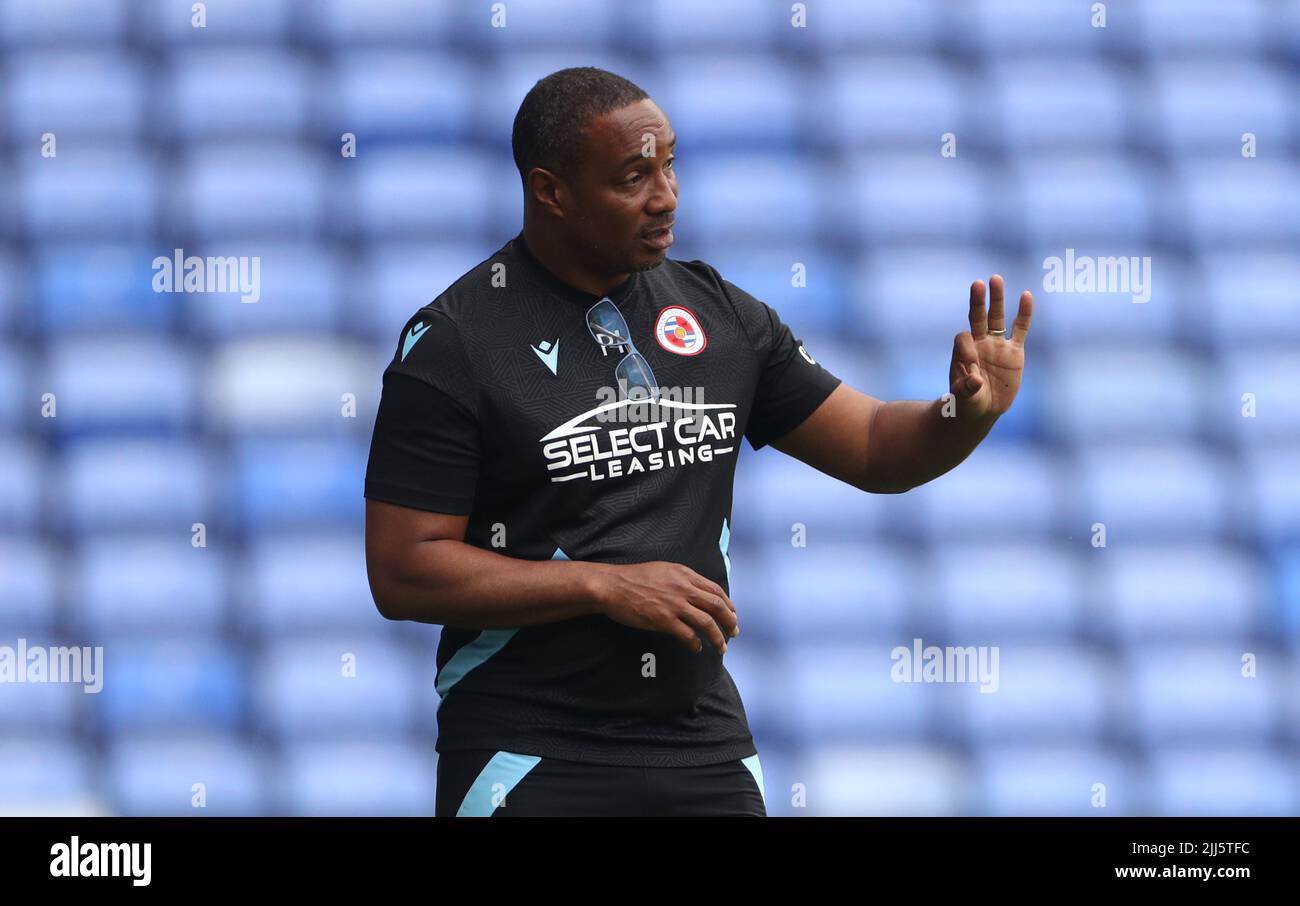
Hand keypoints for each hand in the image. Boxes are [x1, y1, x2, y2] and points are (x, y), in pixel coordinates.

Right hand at [590, 561, 738, 653]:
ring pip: (706, 622)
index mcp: (685, 575)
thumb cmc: (635, 578)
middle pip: (717, 606)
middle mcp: (683, 588)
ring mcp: (674, 604)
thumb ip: (683, 579)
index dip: (728, 605)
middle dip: (729, 622)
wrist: (613, 586)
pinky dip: (695, 643)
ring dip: (718, 637)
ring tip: (721, 647)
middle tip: (733, 633)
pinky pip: (687, 634)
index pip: (715, 590)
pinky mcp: (663, 620)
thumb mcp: (664, 569)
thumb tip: (698, 592)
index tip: (732, 615)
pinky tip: (696, 648)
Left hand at [950, 274, 1033, 419]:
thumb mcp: (964, 399)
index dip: (967, 350)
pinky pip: (1020, 329)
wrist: (983, 409)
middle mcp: (979, 343)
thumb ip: (967, 388)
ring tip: (995, 278)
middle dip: (977, 301)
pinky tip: (1026, 296)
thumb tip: (975, 379)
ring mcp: (997, 345)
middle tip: (977, 283)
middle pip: (977, 317)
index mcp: (963, 352)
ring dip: (997, 300)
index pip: (964, 339)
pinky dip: (1024, 314)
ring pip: (997, 318)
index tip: (972, 368)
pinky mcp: (1014, 352)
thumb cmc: (968, 403)